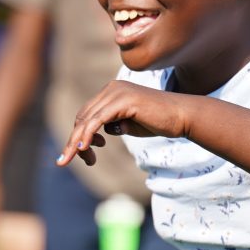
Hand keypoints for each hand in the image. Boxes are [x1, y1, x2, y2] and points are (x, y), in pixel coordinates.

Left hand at [58, 82, 191, 166]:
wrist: (182, 116)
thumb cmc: (159, 122)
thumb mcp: (130, 125)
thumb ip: (113, 125)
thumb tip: (97, 134)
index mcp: (112, 91)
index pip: (87, 114)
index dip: (79, 134)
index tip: (81, 153)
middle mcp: (112, 89)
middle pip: (83, 116)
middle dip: (74, 140)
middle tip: (67, 160)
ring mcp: (117, 93)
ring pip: (87, 119)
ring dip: (76, 142)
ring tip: (70, 159)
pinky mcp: (123, 101)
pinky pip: (98, 120)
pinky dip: (87, 135)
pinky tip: (83, 148)